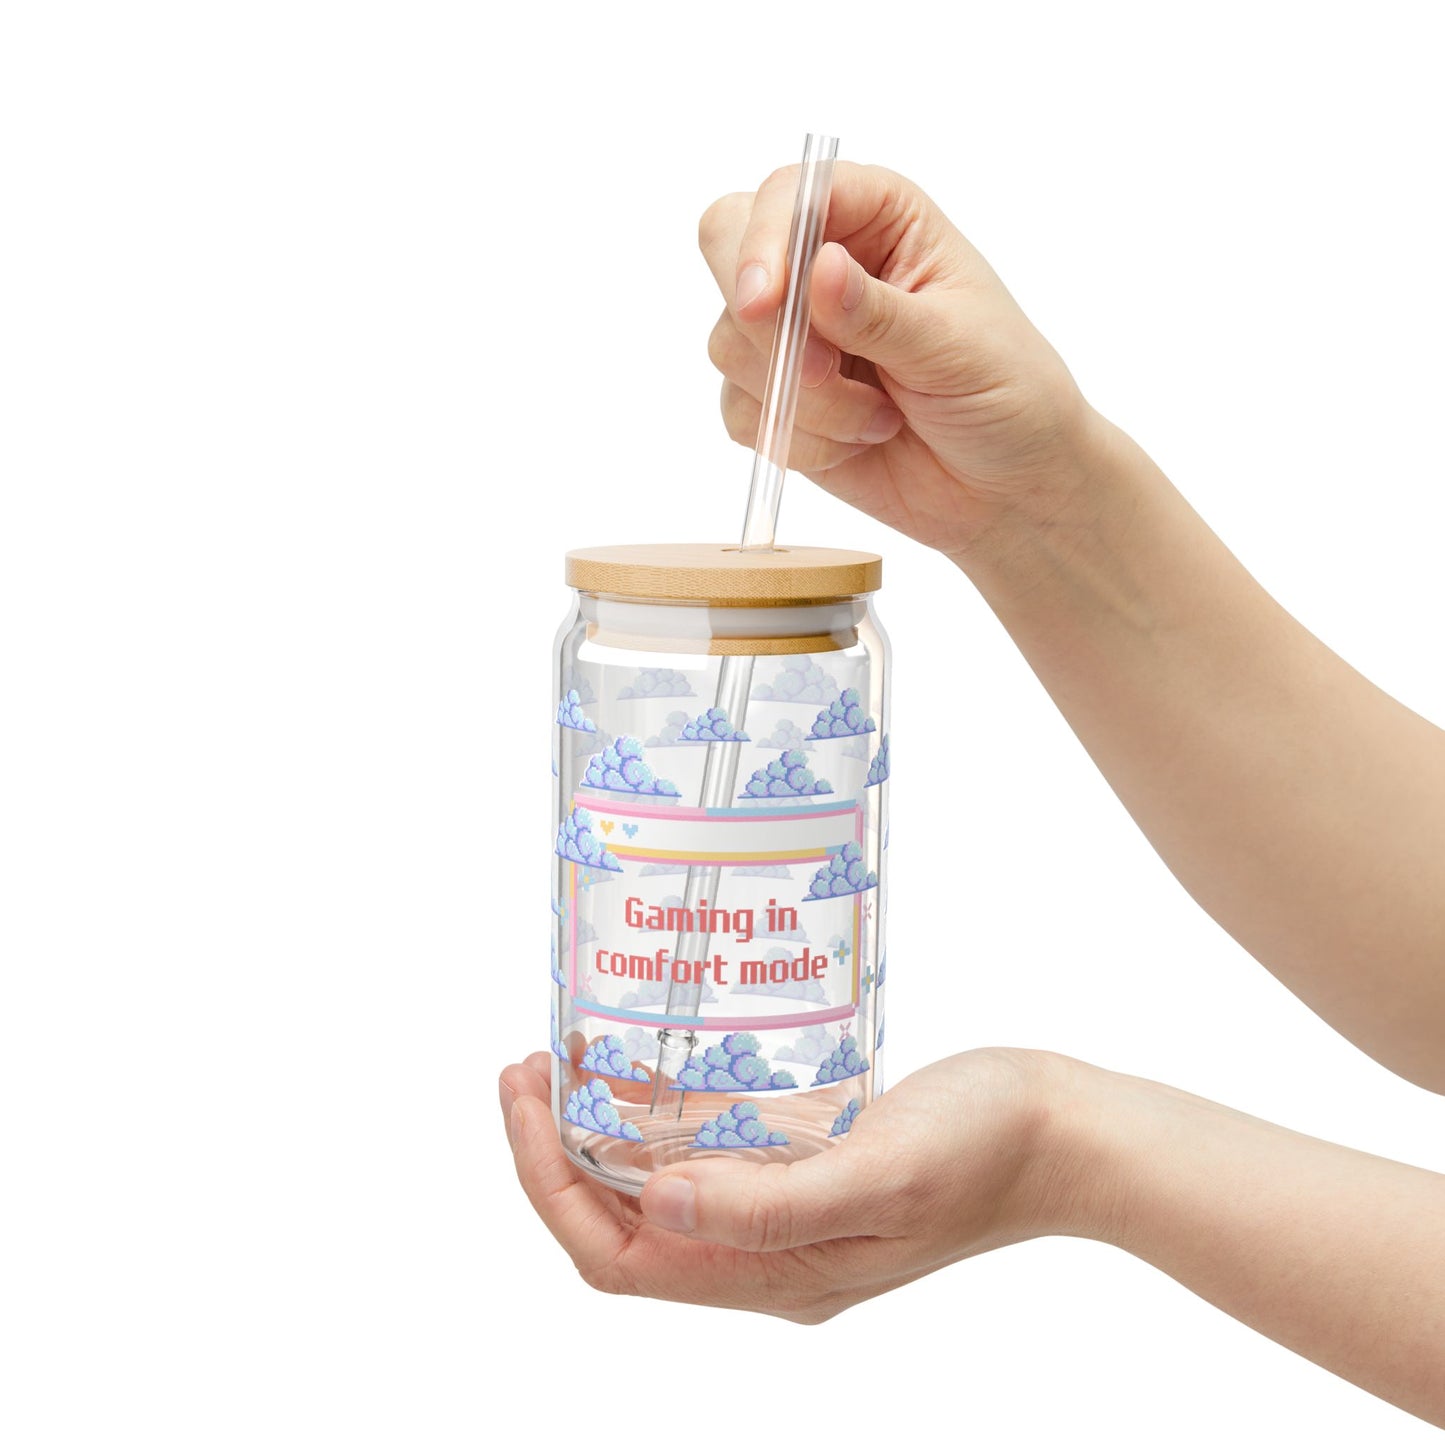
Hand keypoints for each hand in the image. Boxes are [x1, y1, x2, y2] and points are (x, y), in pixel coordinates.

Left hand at [499, 1047, 1079, 1322]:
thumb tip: (653, 1206)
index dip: (551, 1185)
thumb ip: (767, 1205)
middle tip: (530, 1068)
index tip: (525, 1099)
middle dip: (557, 1154)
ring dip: (603, 1134)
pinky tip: (651, 1067)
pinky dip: (664, 1118)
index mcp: (774, 1276)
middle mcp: (766, 1257)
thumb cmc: (984, 1150)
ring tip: (567, 1060)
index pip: (619, 1256)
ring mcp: (786, 1215)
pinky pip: (709, 1157)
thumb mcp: (879, 1175)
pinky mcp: (806, 1170)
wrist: (1062, 1132)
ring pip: (659, 1191)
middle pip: (623, 1226)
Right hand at [700, 162, 1108, 560]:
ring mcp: (794, 333)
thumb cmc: (1006, 394)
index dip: (764, 240)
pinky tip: (859, 443)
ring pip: (731, 344)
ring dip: (802, 399)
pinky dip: (797, 440)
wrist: (1007, 486)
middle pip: (726, 247)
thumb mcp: (955, 347)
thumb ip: (879, 313)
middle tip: (818, 372)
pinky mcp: (778, 399)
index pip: (789, 193)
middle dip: (762, 322)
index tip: (765, 304)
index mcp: (879, 217)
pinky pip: (741, 412)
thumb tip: (818, 268)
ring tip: (879, 418)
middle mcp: (824, 263)